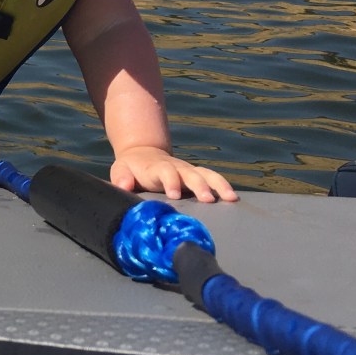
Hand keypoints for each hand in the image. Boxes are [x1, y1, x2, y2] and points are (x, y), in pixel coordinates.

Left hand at [110, 145, 237, 202]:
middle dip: (199, 185)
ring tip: (230, 198)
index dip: (170, 181)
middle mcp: (176, 168)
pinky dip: (223, 185)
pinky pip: (213, 178)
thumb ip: (122, 177)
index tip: (174, 194)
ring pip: (206, 174)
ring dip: (218, 184)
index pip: (165, 172)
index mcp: (157, 168)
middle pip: (191, 174)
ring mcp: (188, 171)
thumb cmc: (131, 168)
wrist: (143, 155)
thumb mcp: (121, 170)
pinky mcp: (197, 175)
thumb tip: (124, 185)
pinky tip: (234, 198)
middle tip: (208, 199)